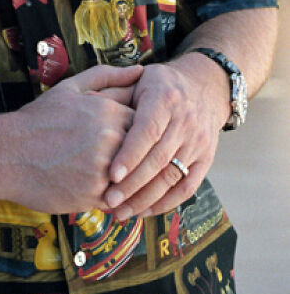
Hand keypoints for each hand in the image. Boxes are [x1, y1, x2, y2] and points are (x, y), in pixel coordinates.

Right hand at [0, 64, 142, 214]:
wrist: (6, 154)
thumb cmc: (38, 119)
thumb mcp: (70, 88)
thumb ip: (107, 76)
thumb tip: (139, 70)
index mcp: (108, 111)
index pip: (144, 123)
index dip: (133, 130)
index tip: (117, 135)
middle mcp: (111, 139)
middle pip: (142, 150)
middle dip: (132, 155)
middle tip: (110, 158)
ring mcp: (105, 169)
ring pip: (133, 176)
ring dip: (125, 177)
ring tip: (105, 175)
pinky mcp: (95, 196)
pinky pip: (119, 198)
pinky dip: (113, 195)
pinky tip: (95, 187)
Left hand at [103, 54, 228, 218]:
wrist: (202, 88)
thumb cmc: (159, 85)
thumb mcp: (137, 80)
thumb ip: (114, 93)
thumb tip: (86, 101)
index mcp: (165, 98)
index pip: (147, 131)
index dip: (130, 154)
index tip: (111, 175)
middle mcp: (186, 120)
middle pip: (158, 159)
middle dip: (133, 184)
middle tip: (109, 201)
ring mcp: (198, 142)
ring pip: (171, 177)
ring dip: (145, 199)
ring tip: (121, 213)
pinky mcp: (206, 159)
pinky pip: (187, 187)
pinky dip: (166, 203)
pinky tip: (144, 211)